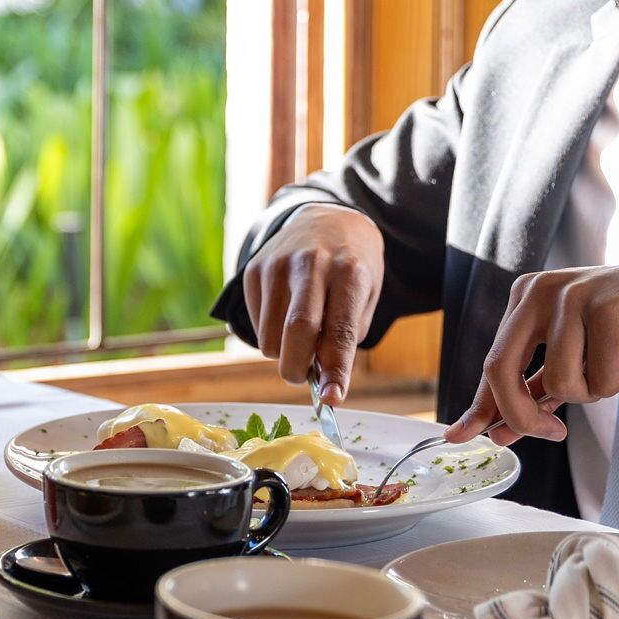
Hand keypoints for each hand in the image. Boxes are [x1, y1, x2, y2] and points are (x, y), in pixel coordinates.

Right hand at [242, 204, 385, 401]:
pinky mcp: (253, 270)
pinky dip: (270, 334)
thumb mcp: (365, 296)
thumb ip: (344, 336)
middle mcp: (310, 264)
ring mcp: (276, 265)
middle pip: (296, 330)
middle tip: (302, 379)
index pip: (339, 329)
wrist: (326, 219)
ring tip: (299, 338)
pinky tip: (284, 313)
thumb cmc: (351, 269)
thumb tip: (322, 381)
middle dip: (297, 369)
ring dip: (282, 353)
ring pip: (269, 336)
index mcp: (348, 271)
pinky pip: (255, 323)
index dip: (335, 369)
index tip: (331, 399)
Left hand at [445, 260, 618, 444]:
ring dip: (597, 388)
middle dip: (522, 416)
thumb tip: (499, 431)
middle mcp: (540, 292)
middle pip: (501, 371)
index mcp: (527, 299)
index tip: (460, 435)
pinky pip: (600, 378)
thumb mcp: (578, 359)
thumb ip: (539, 390)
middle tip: (554, 434)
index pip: (493, 363)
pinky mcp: (606, 308)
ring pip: (562, 383)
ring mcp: (571, 296)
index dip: (480, 405)